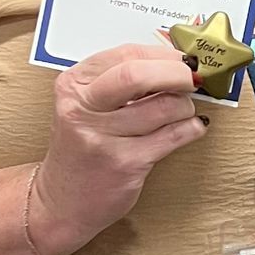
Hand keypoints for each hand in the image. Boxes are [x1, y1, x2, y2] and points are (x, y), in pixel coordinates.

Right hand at [27, 43, 205, 254]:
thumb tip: (173, 62)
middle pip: (138, 75)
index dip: (163, 54)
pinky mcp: (125, 164)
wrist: (62, 201)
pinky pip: (173, 136)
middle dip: (176, 73)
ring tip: (184, 111)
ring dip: (186, 106)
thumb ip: (119, 82)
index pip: (126, 54)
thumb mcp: (86, 106)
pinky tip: (192, 128)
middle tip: (193, 78)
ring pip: (163, 107)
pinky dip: (191, 128)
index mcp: (73, 86)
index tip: (182, 59)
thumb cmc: (82, 148)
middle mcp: (82, 109)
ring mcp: (103, 138)